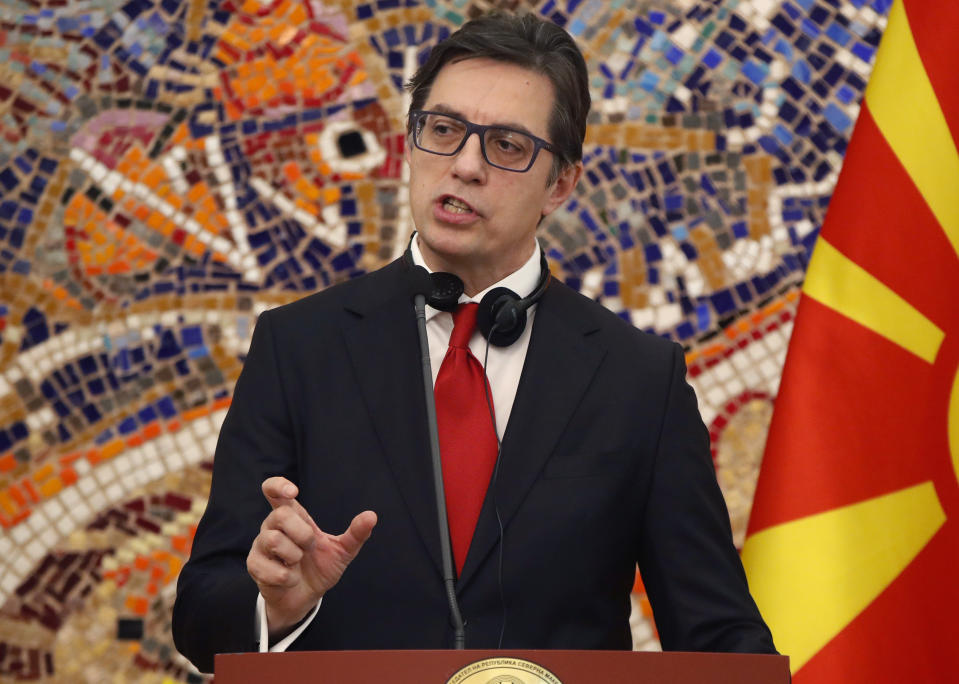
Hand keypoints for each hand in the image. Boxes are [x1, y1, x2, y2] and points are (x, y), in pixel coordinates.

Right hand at [246, 476, 376, 637]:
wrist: (306, 597)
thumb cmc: (320, 568)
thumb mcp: (342, 551)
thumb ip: (356, 534)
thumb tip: (372, 515)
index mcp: (292, 516)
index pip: (274, 491)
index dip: (278, 486)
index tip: (293, 491)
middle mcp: (272, 526)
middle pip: (280, 515)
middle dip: (303, 534)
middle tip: (310, 548)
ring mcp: (261, 545)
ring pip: (273, 540)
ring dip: (294, 556)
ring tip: (298, 564)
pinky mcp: (255, 566)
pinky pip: (269, 568)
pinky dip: (287, 577)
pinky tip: (290, 579)